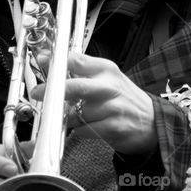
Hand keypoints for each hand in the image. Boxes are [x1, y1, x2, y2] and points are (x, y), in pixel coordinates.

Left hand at [31, 52, 156, 155]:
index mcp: (106, 69)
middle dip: (52, 90)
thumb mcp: (106, 78)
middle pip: (74, 86)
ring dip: (69, 116)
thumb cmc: (123, 99)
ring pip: (75, 113)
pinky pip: (83, 130)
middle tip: (38, 93)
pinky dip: (80, 130)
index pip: (76, 59)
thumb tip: (49, 62)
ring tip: (78, 115)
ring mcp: (113, 107)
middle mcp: (109, 86)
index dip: (55, 61)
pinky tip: (89, 127)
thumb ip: (79, 71)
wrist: (152, 122)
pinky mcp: (114, 127)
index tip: (41, 62)